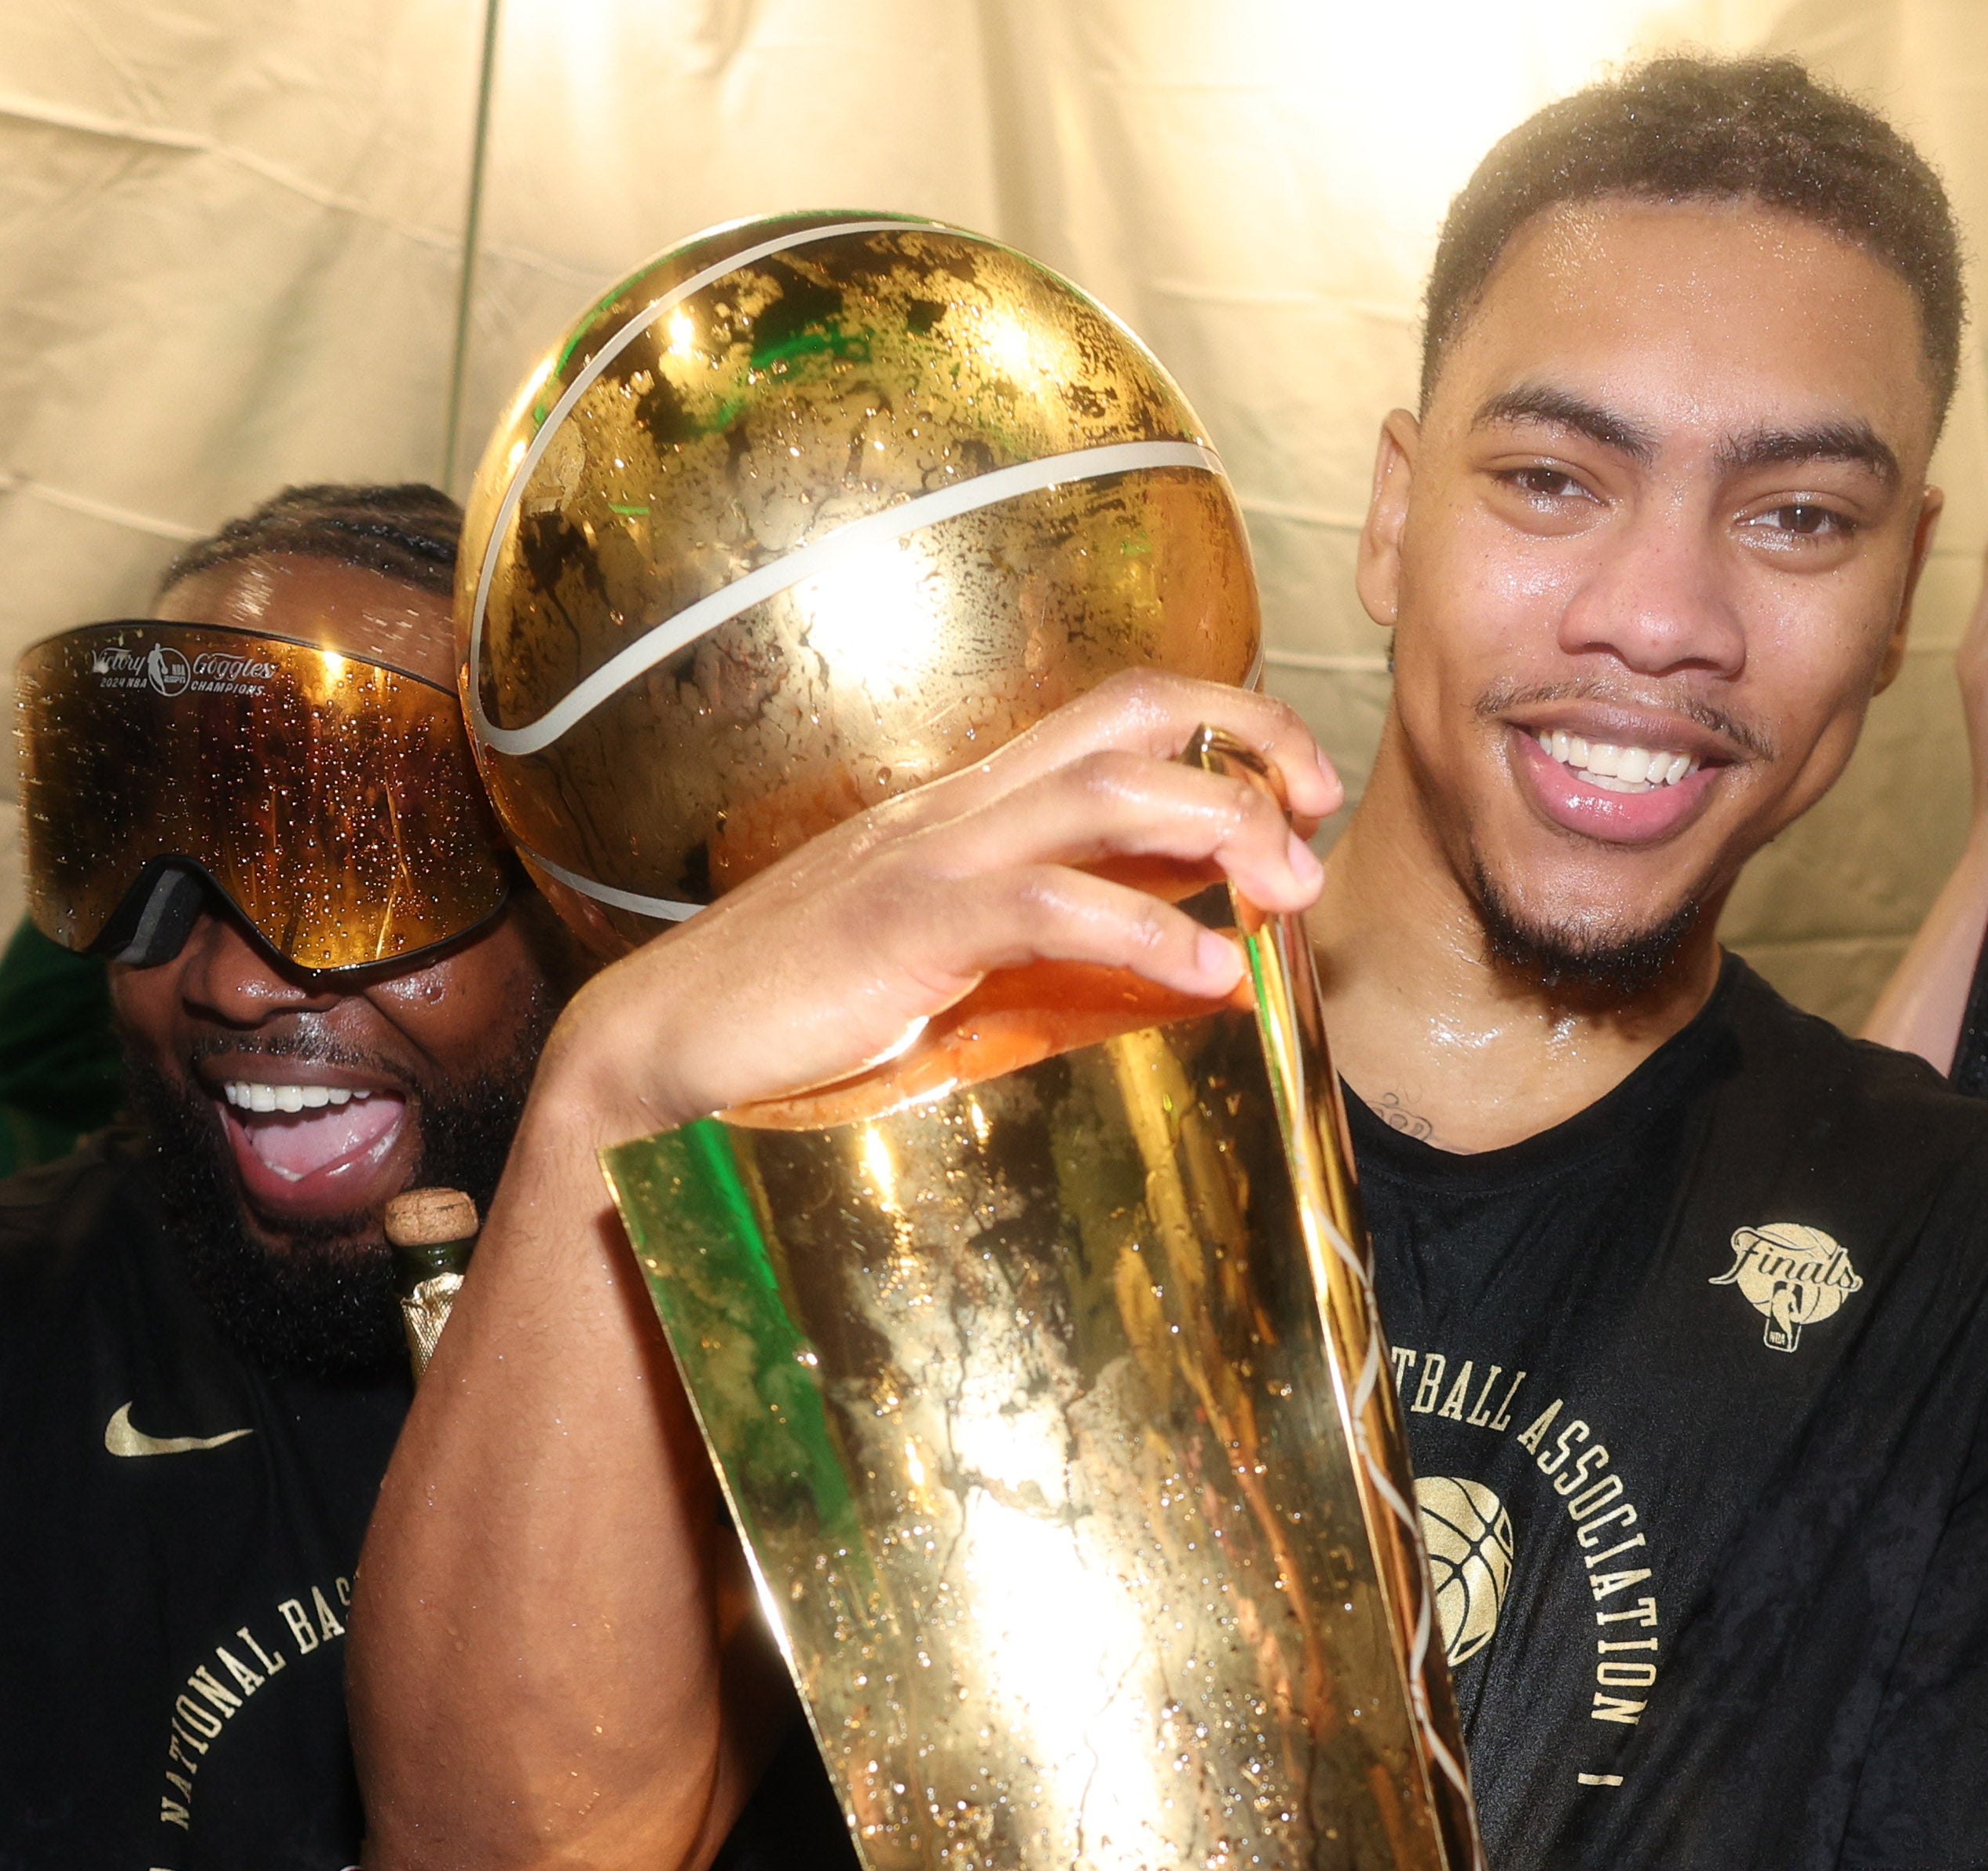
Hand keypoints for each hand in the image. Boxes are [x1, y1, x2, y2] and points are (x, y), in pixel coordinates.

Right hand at [538, 670, 1341, 1136]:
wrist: (669, 1045)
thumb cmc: (814, 1004)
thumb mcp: (956, 949)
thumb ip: (1053, 925)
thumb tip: (1184, 935)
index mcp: (979, 799)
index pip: (1125, 708)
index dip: (1232, 721)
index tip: (1306, 788)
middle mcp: (963, 801)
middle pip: (1133, 718)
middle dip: (1249, 754)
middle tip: (1317, 836)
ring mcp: (931, 854)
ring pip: (1104, 789)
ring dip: (1217, 827)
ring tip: (1287, 895)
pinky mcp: (905, 923)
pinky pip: (1045, 902)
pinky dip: (1145, 928)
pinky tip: (1210, 975)